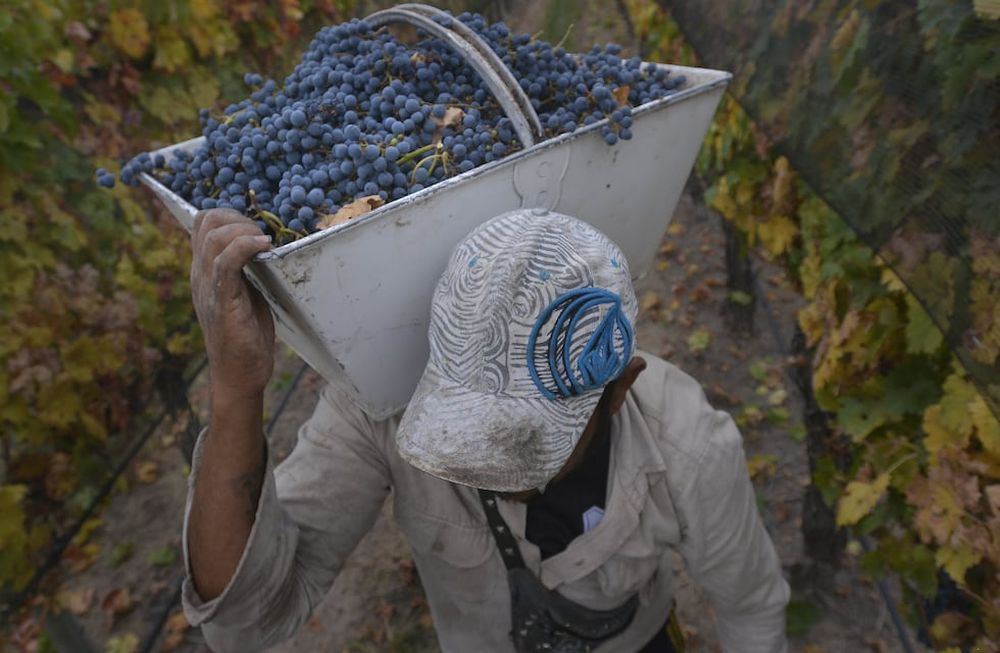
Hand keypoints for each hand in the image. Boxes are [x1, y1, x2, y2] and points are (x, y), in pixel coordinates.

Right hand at [190, 209, 274, 400]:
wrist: (239, 373)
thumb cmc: (246, 334)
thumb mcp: (245, 292)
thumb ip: (246, 269)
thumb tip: (265, 246)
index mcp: (204, 270)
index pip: (202, 223)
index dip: (229, 214)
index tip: (254, 228)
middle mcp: (200, 274)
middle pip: (205, 221)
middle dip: (237, 217)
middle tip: (260, 235)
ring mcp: (208, 287)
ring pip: (214, 238)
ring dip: (244, 231)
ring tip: (265, 243)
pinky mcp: (222, 302)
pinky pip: (226, 264)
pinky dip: (245, 247)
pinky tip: (264, 248)